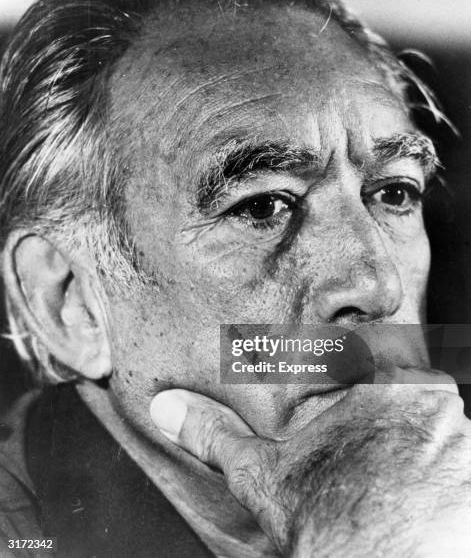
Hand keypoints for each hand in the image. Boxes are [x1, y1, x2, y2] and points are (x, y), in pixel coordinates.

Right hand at [150, 369, 470, 556]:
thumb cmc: (325, 523)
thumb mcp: (261, 474)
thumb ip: (215, 434)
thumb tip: (167, 406)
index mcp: (386, 385)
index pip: (377, 351)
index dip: (355, 377)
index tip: (344, 406)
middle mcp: (437, 406)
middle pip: (411, 390)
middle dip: (385, 417)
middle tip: (359, 457)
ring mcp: (465, 444)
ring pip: (438, 428)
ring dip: (415, 448)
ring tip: (385, 484)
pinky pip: (458, 465)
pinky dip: (439, 477)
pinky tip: (410, 502)